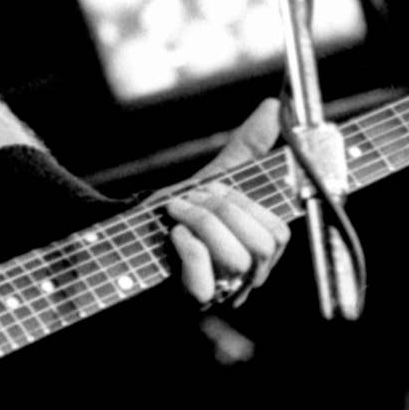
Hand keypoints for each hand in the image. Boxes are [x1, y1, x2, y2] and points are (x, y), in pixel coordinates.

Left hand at [163, 99, 288, 308]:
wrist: (129, 239)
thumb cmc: (179, 214)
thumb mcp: (215, 179)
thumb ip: (247, 147)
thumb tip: (273, 108)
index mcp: (256, 252)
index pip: (279, 233)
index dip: (247, 205)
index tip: (214, 188)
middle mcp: (245, 278)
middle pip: (263, 245)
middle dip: (224, 210)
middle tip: (191, 199)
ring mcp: (220, 293)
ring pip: (239, 259)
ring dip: (203, 224)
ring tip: (178, 214)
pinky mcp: (193, 301)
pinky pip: (205, 276)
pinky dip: (189, 247)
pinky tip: (174, 235)